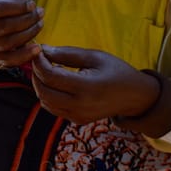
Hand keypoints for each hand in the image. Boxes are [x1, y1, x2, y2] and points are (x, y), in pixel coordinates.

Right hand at [0, 0, 42, 66]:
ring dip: (29, 33)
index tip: (32, 4)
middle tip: (40, 12)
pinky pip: (9, 60)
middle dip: (26, 19)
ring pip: (8, 43)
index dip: (16, 6)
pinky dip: (24, 56)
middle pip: (3, 26)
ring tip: (40, 23)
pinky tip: (37, 48)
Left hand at [31, 45, 158, 123]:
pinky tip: (55, 82)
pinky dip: (47, 94)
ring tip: (47, 69)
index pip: (50, 76)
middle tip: (39, 59)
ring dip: (40, 84)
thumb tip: (43, 50)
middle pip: (43, 91)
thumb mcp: (94, 57)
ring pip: (45, 101)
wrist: (135, 96)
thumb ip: (67, 54)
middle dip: (36, 73)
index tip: (38, 51)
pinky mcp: (76, 120)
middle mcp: (79, 106)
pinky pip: (53, 108)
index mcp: (85, 88)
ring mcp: (77, 116)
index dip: (39, 62)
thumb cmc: (116, 71)